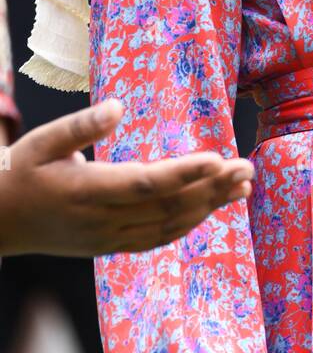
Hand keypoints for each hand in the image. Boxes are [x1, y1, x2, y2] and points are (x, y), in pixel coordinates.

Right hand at [0, 99, 254, 257]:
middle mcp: (102, 220)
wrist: (0, 222)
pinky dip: (189, 223)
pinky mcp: (111, 245)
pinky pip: (157, 238)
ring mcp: (108, 238)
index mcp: (86, 191)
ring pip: (168, 225)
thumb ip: (81, 126)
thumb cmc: (20, 172)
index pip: (145, 183)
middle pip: (167, 207)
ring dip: (209, 207)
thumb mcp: (41, 141)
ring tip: (243, 187)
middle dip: (212, 188)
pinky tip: (212, 207)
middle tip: (247, 168)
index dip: (185, 173)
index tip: (218, 157)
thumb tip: (118, 107)